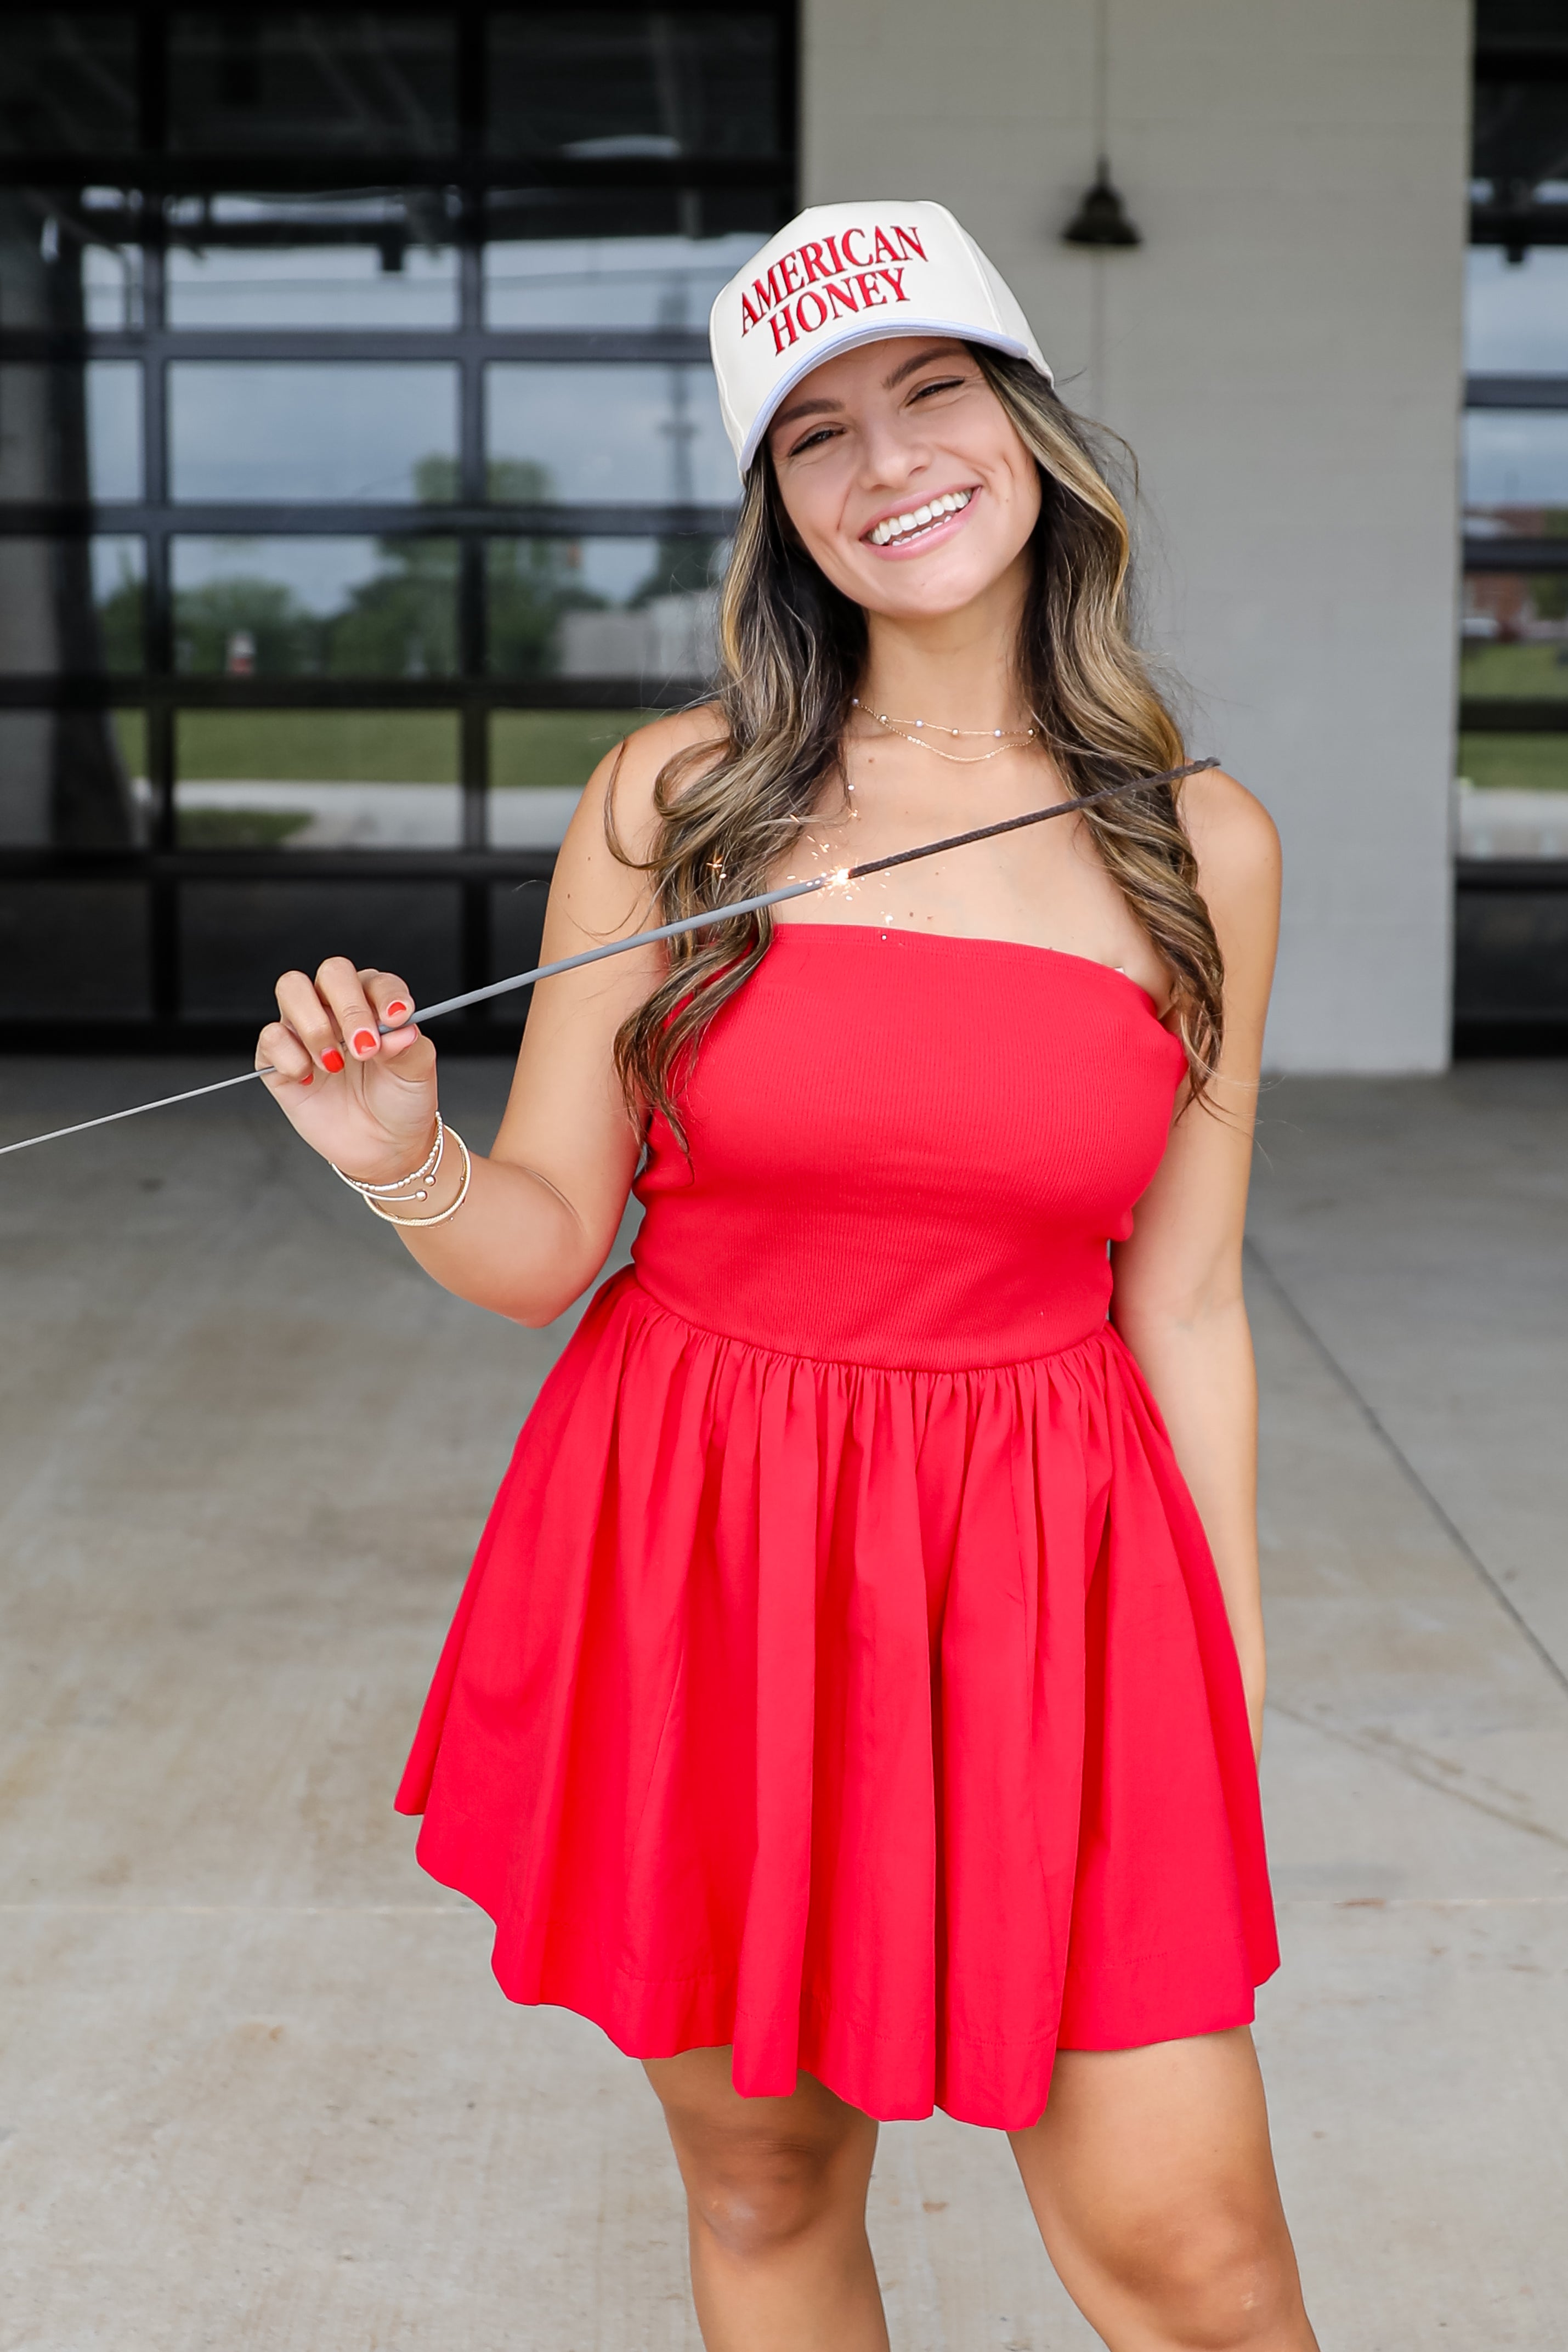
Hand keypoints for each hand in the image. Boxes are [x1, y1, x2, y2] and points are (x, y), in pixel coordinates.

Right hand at [257, 959, 436, 1184]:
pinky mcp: (279, 1058)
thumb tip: (398, 1029)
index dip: (386, 994)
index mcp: (375, 1004)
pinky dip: (290, 1056)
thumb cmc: (401, 1102)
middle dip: (349, 1008)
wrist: (383, 1147)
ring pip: (292, 988)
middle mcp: (338, 1009)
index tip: (397, 1018)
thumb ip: (409, 1046)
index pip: (375, 980)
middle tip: (364, 1049)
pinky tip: (310, 1077)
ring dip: (316, 1025)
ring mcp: (306, 1029)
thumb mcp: (417, 1074)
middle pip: (332, 972)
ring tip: (335, 1064)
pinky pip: (271, 1036)